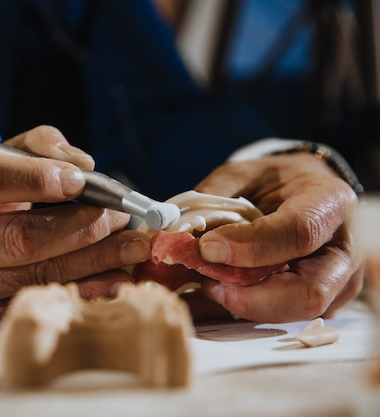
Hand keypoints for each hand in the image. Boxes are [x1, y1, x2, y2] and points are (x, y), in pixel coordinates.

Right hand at [0, 126, 150, 327]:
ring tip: (131, 246)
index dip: (38, 178)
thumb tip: (83, 167)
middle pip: (18, 237)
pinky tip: (114, 277)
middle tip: (119, 217)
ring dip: (94, 259)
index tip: (81, 180)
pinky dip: (85, 288)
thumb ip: (36, 149)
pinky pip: (40, 300)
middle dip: (80, 227)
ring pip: (36, 274)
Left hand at [188, 152, 363, 322]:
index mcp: (328, 202)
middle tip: (208, 282)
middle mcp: (343, 249)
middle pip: (308, 292)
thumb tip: (177, 233)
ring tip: (209, 286)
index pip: (298, 232)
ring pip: (295, 314)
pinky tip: (215, 297)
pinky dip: (244, 311)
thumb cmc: (275, 181)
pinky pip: (284, 317)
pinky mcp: (324, 303)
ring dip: (245, 306)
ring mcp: (338, 282)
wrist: (304, 190)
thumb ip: (213, 200)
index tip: (208, 248)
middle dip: (251, 297)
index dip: (251, 246)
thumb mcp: (243, 174)